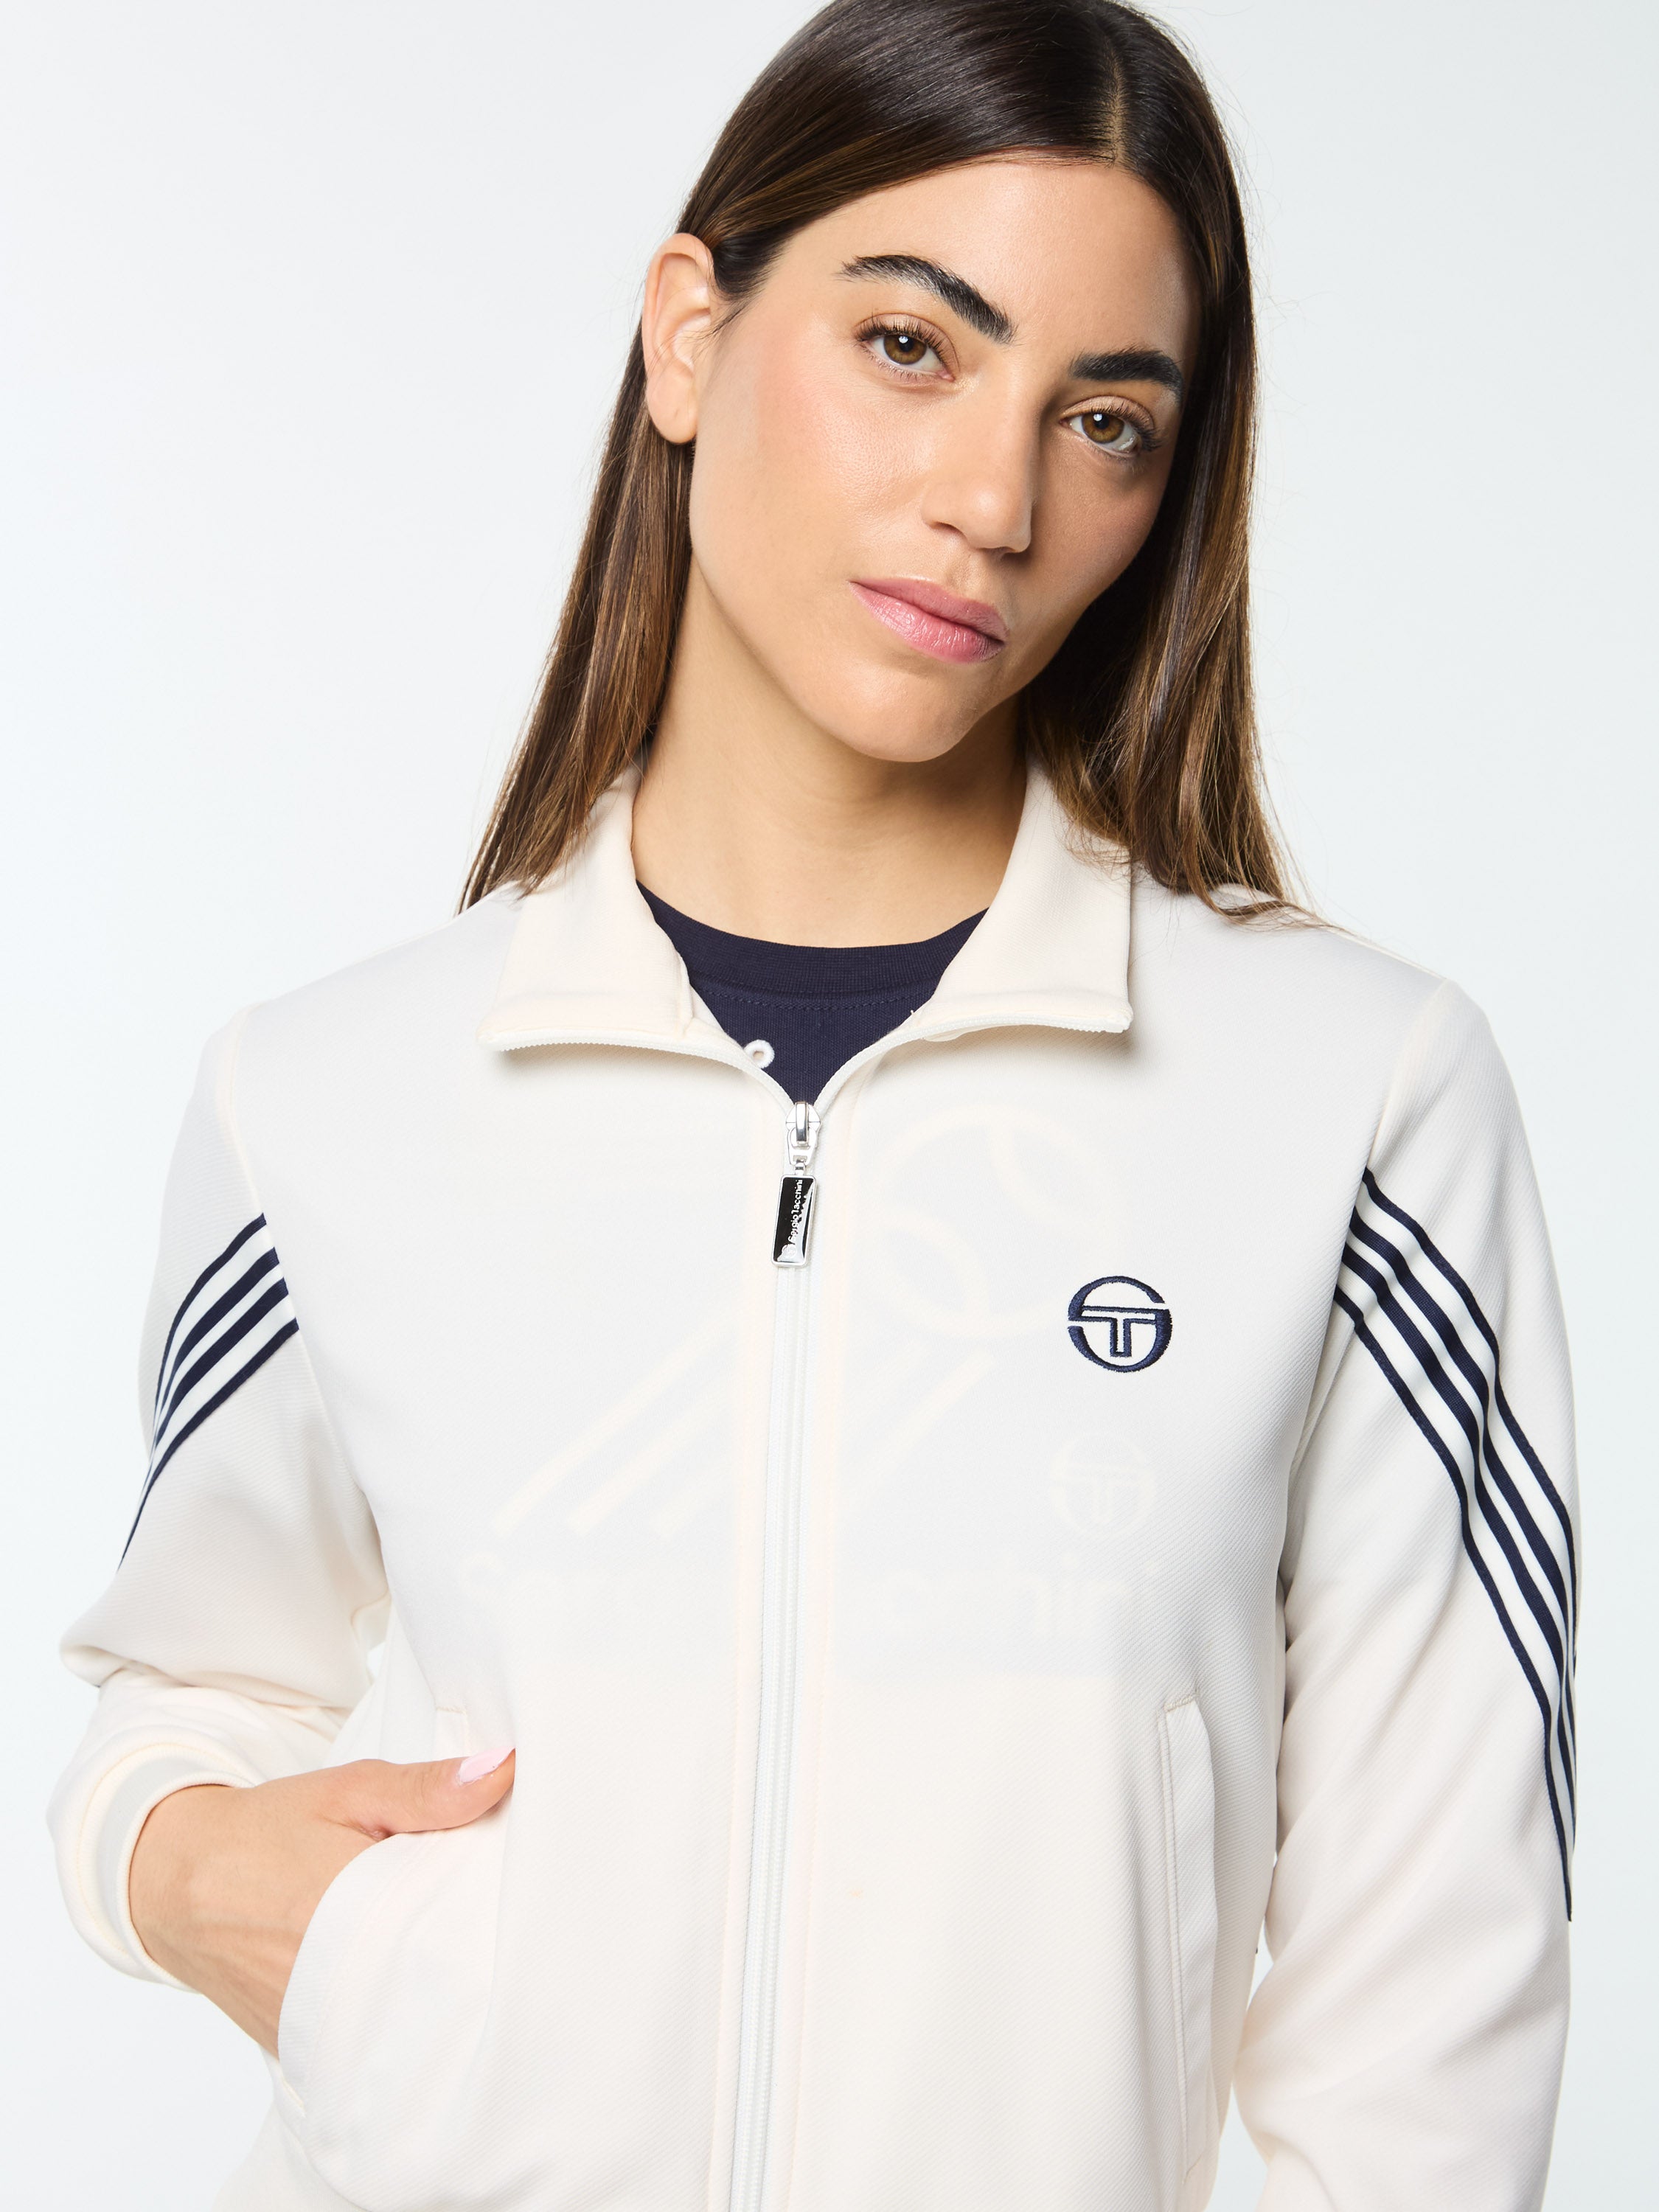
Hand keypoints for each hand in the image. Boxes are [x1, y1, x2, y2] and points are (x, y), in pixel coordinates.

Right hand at [127, 1748, 515, 2054]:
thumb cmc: (265, 1832)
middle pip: (433, 1981)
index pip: (450, 1933)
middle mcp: (328, 1984)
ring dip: (428, 1983)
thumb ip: (427, 1789)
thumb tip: (505, 1770)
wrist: (176, 1882)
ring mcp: (312, 2027)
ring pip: (403, 2015)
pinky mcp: (301, 2048)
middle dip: (463, 1950)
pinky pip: (367, 2036)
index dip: (489, 1914)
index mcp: (344, 1914)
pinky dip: (390, 2009)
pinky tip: (403, 1975)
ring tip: (444, 1941)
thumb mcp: (348, 1792)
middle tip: (486, 1915)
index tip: (511, 1891)